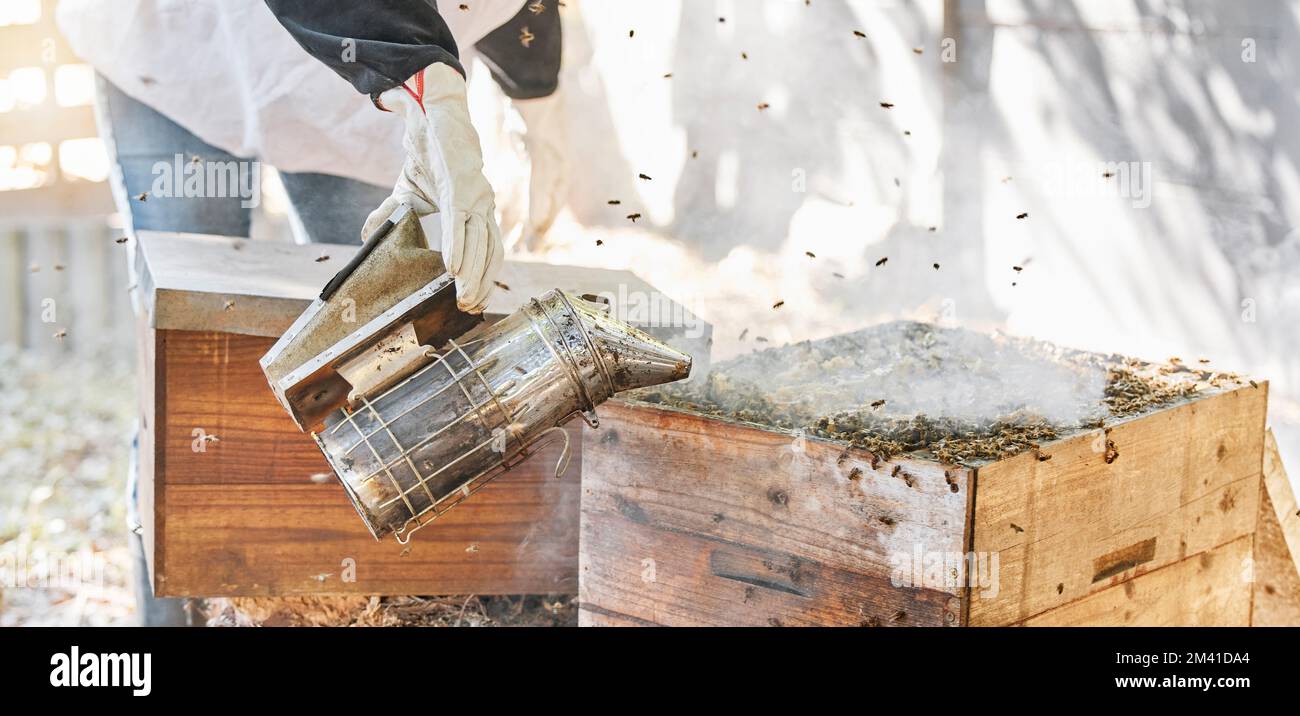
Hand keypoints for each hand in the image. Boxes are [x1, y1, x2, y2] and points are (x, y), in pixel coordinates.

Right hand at [362, 64, 502, 313]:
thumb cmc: (427, 150)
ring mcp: (474, 196)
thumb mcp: (407, 192)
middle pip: (487, 253)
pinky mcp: (461, 186)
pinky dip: (457, 246)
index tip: (473, 303)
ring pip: (478, 243)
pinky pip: (459, 222)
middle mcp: (481, 205)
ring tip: (463, 298)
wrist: (433, 113)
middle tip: (469, 309)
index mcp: (475, 209)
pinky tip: (453, 269)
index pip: (485, 250)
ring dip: (472, 274)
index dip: (482, 278)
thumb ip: (391, 214)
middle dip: (480, 284)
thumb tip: (366, 234)